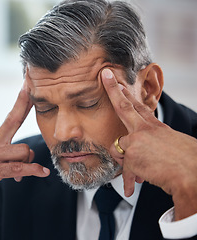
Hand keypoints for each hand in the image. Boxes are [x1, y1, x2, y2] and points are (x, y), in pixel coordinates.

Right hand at [0, 83, 49, 213]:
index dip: (20, 102)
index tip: (27, 86)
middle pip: (13, 120)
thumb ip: (8, 155)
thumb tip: (27, 156)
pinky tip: (42, 173)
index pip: (10, 117)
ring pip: (23, 150)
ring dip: (29, 162)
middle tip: (29, 87)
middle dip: (23, 104)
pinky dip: (33, 170)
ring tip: (24, 172)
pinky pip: (18, 168)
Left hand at [101, 68, 196, 219]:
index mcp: (156, 127)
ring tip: (143, 171)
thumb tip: (139, 154)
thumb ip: (152, 146)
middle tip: (105, 75)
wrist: (192, 175)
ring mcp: (137, 140)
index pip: (139, 107)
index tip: (118, 84)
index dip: (127, 95)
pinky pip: (124, 170)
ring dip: (126, 163)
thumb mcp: (172, 147)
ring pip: (117, 149)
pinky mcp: (131, 154)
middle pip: (124, 107)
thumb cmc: (188, 164)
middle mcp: (145, 130)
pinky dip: (129, 181)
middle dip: (113, 90)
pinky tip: (131, 188)